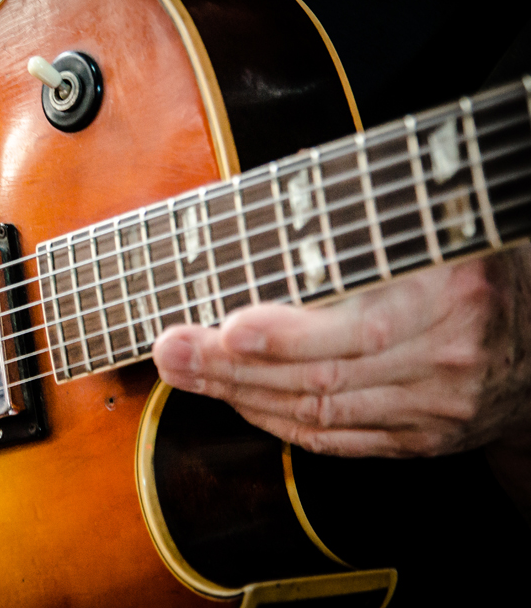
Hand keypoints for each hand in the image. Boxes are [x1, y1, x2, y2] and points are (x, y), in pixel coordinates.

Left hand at [152, 249, 530, 458]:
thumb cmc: (469, 266)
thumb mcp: (434, 230)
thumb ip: (365, 225)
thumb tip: (277, 201)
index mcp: (451, 295)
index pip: (362, 329)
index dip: (290, 335)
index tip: (229, 327)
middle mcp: (445, 360)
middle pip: (322, 377)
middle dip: (233, 367)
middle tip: (172, 349)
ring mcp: (434, 409)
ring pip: (320, 412)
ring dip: (240, 394)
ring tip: (182, 370)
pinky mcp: (421, 440)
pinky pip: (335, 439)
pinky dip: (277, 420)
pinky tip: (235, 398)